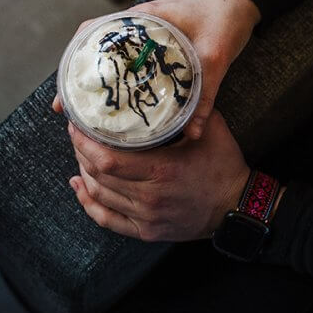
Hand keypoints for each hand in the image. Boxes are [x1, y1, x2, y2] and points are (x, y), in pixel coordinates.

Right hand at [53, 0, 260, 135]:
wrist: (244, 4)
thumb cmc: (226, 19)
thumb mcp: (216, 56)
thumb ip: (206, 94)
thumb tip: (192, 132)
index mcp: (143, 18)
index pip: (92, 32)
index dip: (73, 61)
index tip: (65, 92)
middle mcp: (139, 24)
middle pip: (96, 50)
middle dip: (80, 78)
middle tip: (69, 109)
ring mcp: (147, 34)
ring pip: (112, 58)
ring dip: (100, 80)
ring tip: (88, 111)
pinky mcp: (159, 44)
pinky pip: (131, 62)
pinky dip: (122, 79)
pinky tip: (122, 102)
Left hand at [67, 108, 250, 241]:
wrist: (236, 207)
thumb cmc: (224, 166)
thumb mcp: (211, 130)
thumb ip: (189, 109)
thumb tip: (169, 82)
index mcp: (162, 172)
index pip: (107, 160)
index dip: (84, 142)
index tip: (76, 125)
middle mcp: (149, 198)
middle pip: (97, 176)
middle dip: (80, 152)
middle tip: (76, 133)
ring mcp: (146, 217)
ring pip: (99, 196)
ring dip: (83, 172)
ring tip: (80, 153)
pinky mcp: (145, 231)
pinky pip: (106, 219)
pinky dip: (88, 202)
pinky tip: (79, 186)